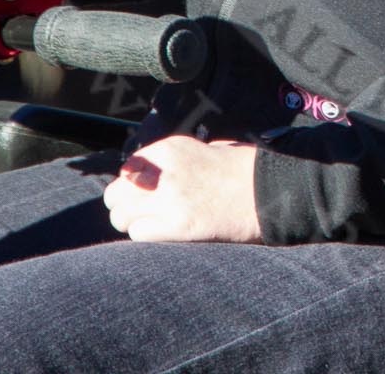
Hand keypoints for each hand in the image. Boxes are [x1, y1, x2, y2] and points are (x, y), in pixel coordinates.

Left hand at [103, 135, 261, 242]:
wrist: (267, 192)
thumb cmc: (240, 171)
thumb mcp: (204, 149)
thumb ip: (172, 160)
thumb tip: (143, 176)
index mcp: (171, 148)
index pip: (129, 167)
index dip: (133, 183)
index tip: (145, 191)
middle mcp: (165, 171)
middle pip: (117, 192)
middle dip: (125, 204)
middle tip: (142, 212)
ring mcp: (170, 199)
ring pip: (122, 216)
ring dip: (133, 222)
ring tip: (153, 224)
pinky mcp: (179, 226)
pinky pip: (139, 233)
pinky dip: (147, 235)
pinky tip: (165, 233)